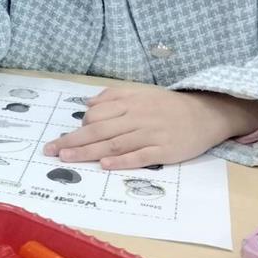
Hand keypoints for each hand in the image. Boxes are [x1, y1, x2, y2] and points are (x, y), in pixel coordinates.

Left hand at [42, 86, 257, 169]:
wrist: (207, 114)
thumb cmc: (169, 106)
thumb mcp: (141, 93)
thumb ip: (114, 96)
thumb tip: (88, 104)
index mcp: (130, 102)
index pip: (97, 114)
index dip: (79, 126)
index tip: (64, 138)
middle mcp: (137, 117)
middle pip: (99, 129)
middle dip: (73, 141)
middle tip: (50, 150)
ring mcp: (151, 134)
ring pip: (115, 143)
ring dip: (89, 152)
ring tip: (68, 158)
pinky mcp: (164, 150)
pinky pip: (140, 156)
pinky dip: (122, 161)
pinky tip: (105, 164)